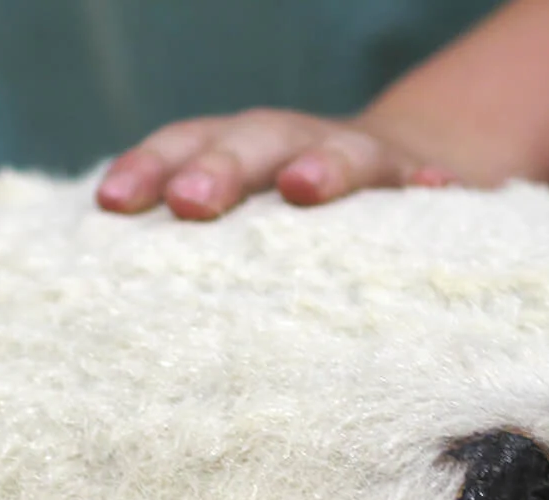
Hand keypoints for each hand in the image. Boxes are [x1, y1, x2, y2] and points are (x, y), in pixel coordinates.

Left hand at [95, 109, 455, 220]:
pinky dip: (428, 183)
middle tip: (191, 201)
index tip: (112, 203)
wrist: (390, 176)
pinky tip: (438, 188)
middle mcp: (294, 145)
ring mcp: (361, 159)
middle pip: (255, 141)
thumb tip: (110, 310)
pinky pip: (425, 181)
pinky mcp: (419, 181)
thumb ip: (191, 251)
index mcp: (239, 152)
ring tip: (306, 187)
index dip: (148, 167)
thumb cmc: (290, 223)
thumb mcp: (240, 225)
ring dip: (323, 164)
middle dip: (221, 166)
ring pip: (343, 151)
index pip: (185, 146)